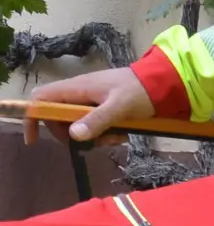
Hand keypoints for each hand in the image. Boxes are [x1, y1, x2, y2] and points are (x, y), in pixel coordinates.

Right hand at [23, 67, 155, 146]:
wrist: (166, 82)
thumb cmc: (142, 90)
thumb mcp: (120, 106)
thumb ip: (97, 120)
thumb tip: (73, 135)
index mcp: (78, 88)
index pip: (41, 98)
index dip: (33, 117)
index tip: (35, 139)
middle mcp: (81, 93)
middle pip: (57, 117)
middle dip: (69, 134)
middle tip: (87, 143)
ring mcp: (93, 100)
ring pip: (78, 124)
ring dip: (92, 136)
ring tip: (115, 137)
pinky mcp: (105, 108)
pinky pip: (95, 125)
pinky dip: (105, 133)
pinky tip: (122, 134)